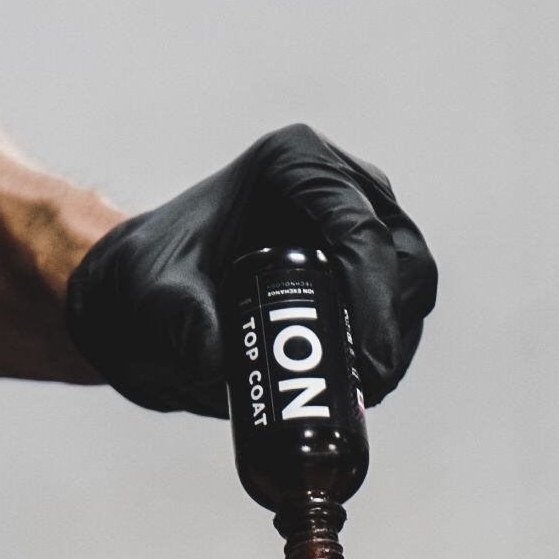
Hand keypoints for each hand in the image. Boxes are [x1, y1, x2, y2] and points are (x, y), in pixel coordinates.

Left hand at [63, 123, 436, 415]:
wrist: (147, 304)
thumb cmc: (149, 283)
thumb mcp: (152, 299)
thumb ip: (180, 321)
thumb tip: (218, 358)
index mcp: (294, 166)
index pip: (359, 227)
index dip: (374, 296)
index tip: (361, 359)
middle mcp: (337, 187)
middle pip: (401, 255)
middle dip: (392, 323)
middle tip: (369, 382)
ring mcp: (357, 228)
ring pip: (411, 285)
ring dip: (396, 341)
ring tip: (364, 392)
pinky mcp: (362, 273)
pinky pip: (398, 312)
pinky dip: (388, 351)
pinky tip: (362, 387)